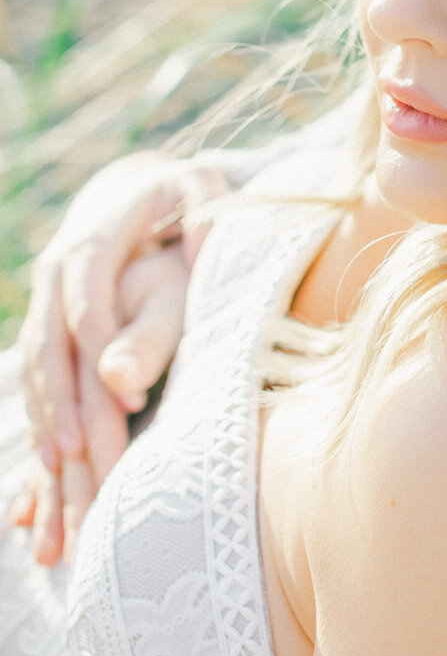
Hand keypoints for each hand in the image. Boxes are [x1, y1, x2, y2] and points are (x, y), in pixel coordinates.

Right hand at [17, 154, 226, 484]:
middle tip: (81, 453)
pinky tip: (51, 459)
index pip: (88, 304)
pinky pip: (36, 373)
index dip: (105, 352)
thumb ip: (201, 211)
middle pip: (50, 344)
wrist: (129, 192)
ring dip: (45, 415)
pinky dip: (42, 413)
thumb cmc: (175, 197)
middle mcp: (57, 272)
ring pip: (35, 364)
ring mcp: (46, 299)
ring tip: (62, 468)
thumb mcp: (194, 188)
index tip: (132, 399)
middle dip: (63, 400)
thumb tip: (202, 249)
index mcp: (93, 243)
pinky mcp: (48, 322)